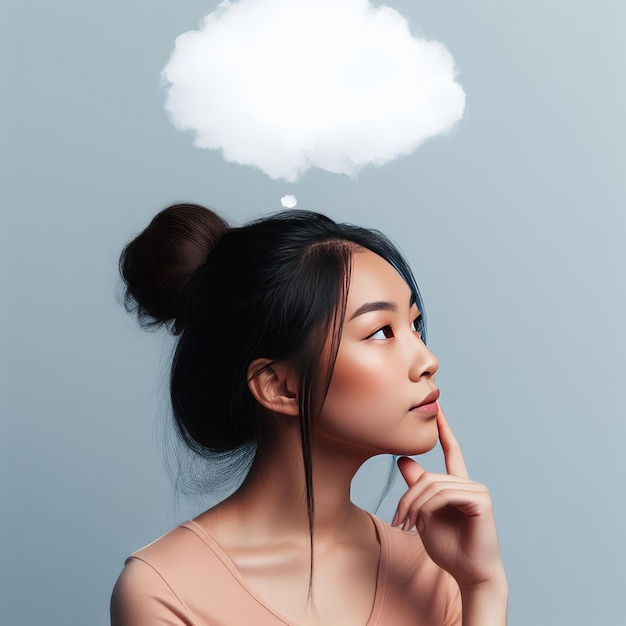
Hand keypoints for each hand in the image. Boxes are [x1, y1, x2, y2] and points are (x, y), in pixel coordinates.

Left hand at [391, 410, 504, 589]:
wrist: (468, 573)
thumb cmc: (449, 548)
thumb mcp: (424, 514)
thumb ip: (416, 487)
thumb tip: (403, 460)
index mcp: (458, 485)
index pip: (451, 450)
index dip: (444, 429)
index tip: (438, 408)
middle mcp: (469, 483)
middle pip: (427, 477)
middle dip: (407, 498)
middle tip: (398, 520)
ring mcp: (477, 489)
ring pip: (432, 486)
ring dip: (414, 506)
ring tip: (407, 525)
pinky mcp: (480, 500)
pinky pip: (444, 494)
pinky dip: (428, 507)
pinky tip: (424, 521)